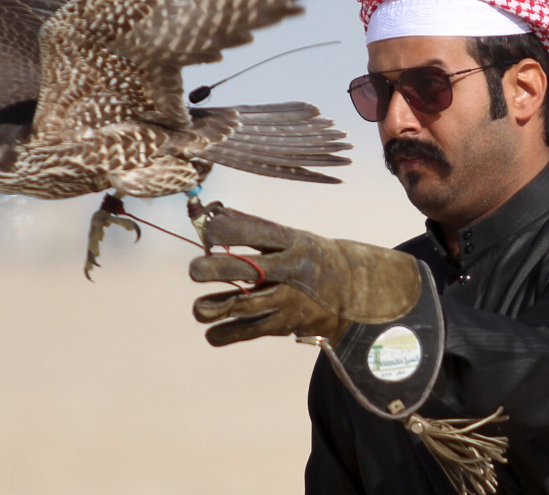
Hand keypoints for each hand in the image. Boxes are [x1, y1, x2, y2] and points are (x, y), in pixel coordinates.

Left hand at [190, 203, 421, 346]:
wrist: (354, 292)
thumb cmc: (309, 257)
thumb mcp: (290, 238)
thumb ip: (251, 231)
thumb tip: (211, 213)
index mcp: (291, 242)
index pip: (259, 232)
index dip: (232, 231)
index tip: (208, 232)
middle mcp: (290, 270)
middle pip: (250, 269)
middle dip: (220, 269)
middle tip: (195, 270)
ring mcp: (288, 299)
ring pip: (247, 305)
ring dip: (218, 308)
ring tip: (198, 309)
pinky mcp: (284, 324)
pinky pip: (252, 331)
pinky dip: (228, 334)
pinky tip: (212, 333)